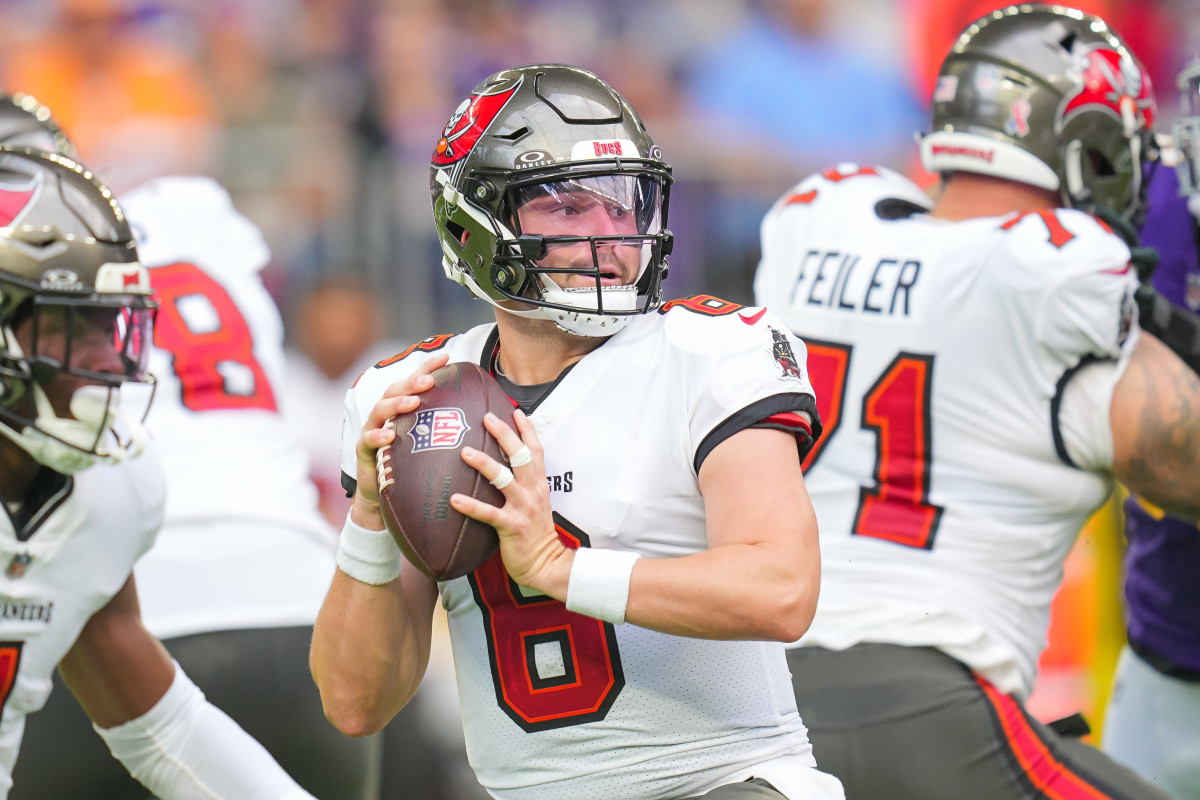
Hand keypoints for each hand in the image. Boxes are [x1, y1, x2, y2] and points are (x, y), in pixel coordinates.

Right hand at [352, 353, 449, 528]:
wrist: (382, 495)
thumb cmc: (411, 467)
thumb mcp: (430, 446)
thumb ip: (448, 432)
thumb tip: (486, 421)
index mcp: (402, 409)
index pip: (415, 383)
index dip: (428, 368)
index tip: (446, 357)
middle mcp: (385, 415)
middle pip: (395, 390)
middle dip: (412, 382)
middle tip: (429, 381)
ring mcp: (372, 429)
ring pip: (380, 409)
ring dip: (397, 404)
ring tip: (413, 402)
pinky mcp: (363, 450)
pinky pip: (367, 440)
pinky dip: (377, 436)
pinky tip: (388, 436)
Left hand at [451, 409, 571, 596]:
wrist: (546, 563)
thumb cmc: (535, 532)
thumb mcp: (535, 502)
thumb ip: (524, 484)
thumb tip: (506, 467)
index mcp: (539, 484)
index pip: (536, 450)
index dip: (527, 429)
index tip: (514, 411)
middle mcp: (533, 491)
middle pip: (521, 455)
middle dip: (505, 434)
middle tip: (486, 417)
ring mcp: (523, 508)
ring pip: (504, 479)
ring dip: (484, 463)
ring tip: (465, 452)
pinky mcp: (512, 527)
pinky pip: (488, 513)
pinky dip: (471, 505)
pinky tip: (454, 499)